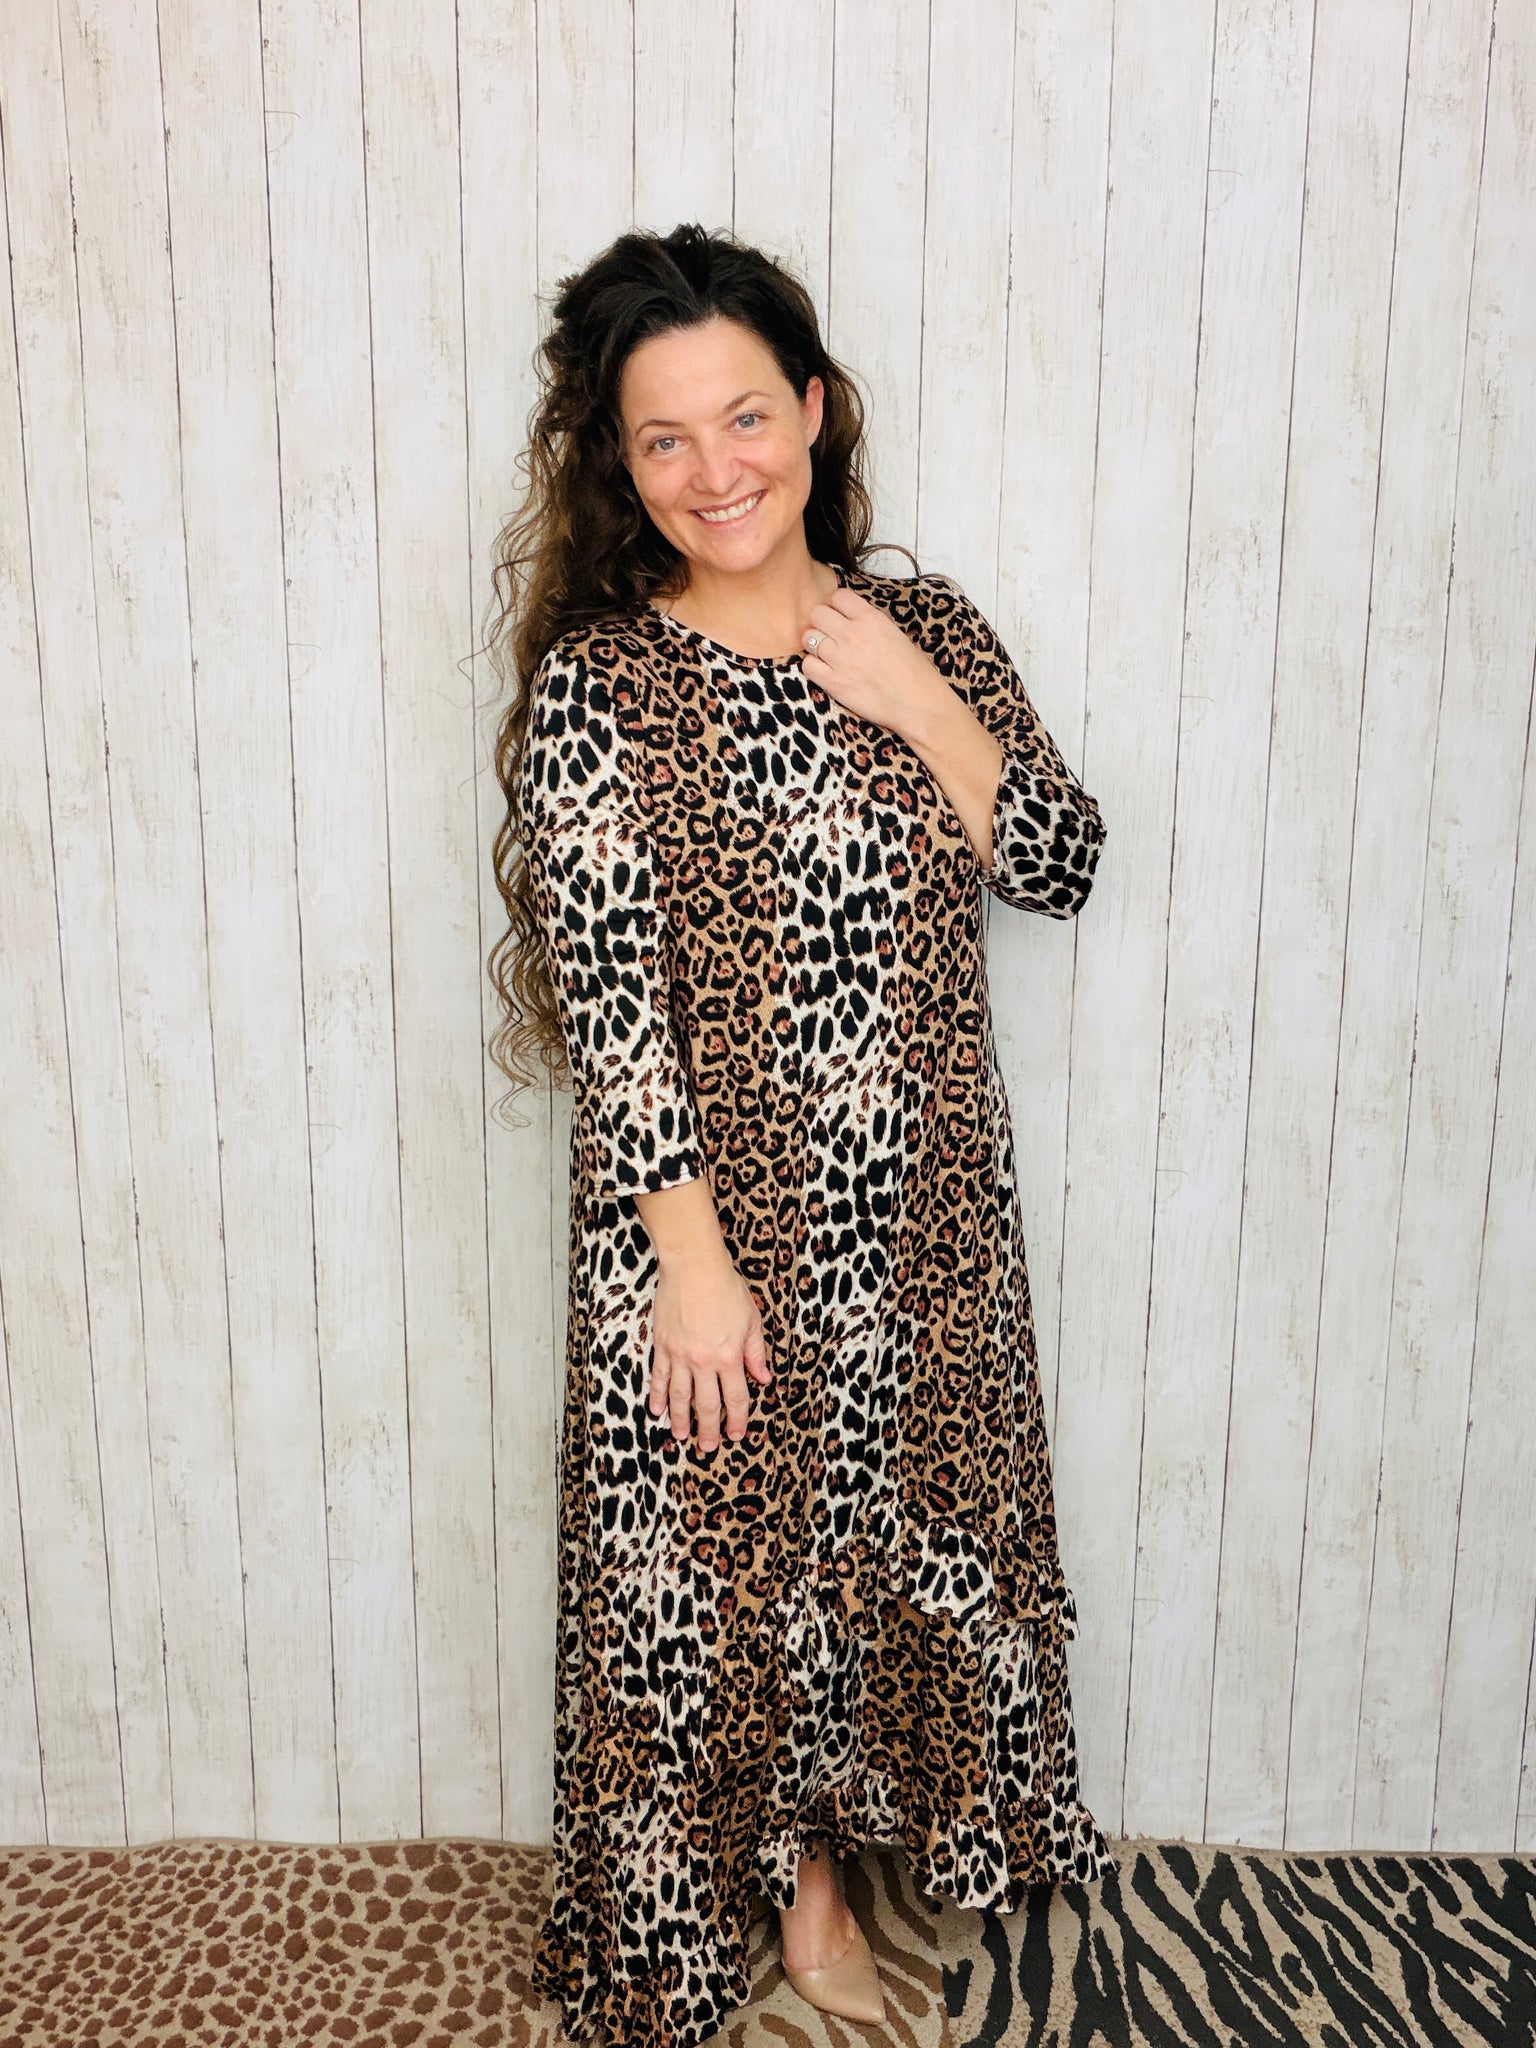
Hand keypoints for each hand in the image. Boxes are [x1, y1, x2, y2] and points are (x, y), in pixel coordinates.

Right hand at [648, 1250, 772, 1451]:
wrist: (693, 1266)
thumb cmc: (726, 1288)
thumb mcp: (751, 1319)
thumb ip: (756, 1352)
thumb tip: (764, 1378)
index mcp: (730, 1356)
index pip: (735, 1398)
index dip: (737, 1420)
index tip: (737, 1435)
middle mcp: (704, 1362)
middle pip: (706, 1405)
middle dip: (708, 1430)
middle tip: (708, 1448)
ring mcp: (680, 1355)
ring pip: (680, 1397)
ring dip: (681, 1420)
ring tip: (681, 1437)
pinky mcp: (662, 1346)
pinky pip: (659, 1377)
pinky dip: (658, 1396)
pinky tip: (657, 1410)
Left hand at [799, 587, 952, 742]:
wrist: (918, 703)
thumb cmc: (912, 671)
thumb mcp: (894, 633)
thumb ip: (869, 622)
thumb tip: (849, 617)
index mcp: (871, 619)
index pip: (838, 596)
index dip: (834, 606)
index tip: (838, 616)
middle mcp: (853, 634)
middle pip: (817, 613)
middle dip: (820, 623)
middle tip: (829, 636)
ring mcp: (841, 658)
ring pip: (809, 638)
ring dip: (815, 645)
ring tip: (828, 655)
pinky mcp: (833, 682)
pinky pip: (807, 665)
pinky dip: (813, 667)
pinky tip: (826, 672)